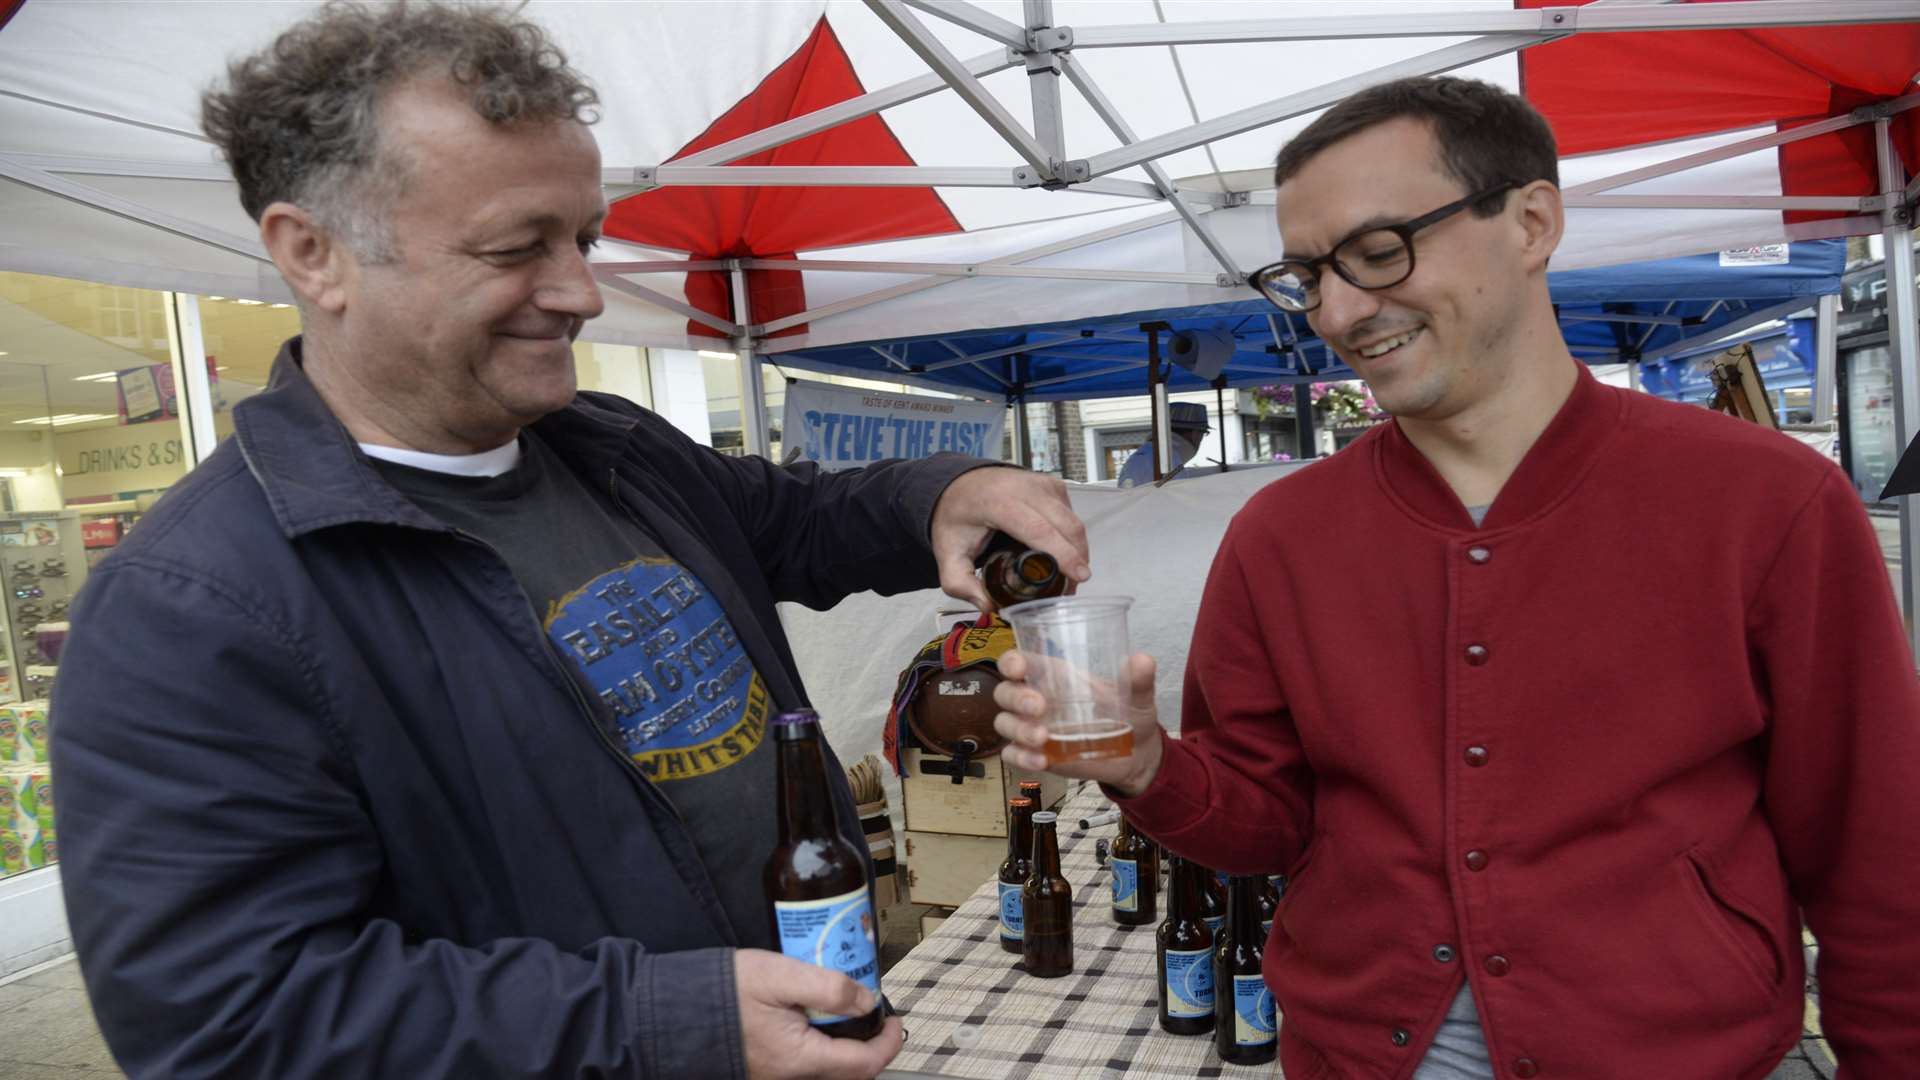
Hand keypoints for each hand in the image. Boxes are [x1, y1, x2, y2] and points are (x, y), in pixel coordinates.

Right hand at [735, 949, 904, 1079]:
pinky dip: (822, 1047)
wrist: (677, 1010)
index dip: (888, 1042)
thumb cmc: (724, 993)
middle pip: (850, 1073)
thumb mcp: (781, 976)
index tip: (894, 1019)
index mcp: (800, 1059)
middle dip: (870, 1046)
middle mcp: (791, 1076)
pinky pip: (806, 1065)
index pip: (865, 1064)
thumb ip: (829, 988)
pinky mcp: (767, 1070)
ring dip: (845, 1046)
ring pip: (828, 1070)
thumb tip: (866, 1000)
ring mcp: (778, 1076)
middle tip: (873, 1014)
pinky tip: (815, 1020)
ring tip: (844, 1011)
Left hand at [929, 467, 1089, 611]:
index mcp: (998, 502)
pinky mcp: (1052, 485)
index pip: (1038, 529)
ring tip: (1068, 576)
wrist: (960, 485)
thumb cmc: (957, 517)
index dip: (1063, 554)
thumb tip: (990, 606)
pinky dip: (1072, 537)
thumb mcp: (948, 552)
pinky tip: (1062, 554)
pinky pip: (1071, 514)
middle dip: (1076, 559)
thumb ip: (960, 584)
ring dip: (1077, 550)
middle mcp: (1024, 488)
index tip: (1079, 576)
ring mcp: (1042, 484)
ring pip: (1072, 521)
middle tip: (1070, 588)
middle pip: (1064, 526)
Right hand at [992, 649, 1164, 797]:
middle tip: (1040, 707)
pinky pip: (1012, 754)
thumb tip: (1143, 660)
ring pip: (1004, 723)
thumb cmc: (1131, 716)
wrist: (1136, 756)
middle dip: (1016, 698)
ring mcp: (1032, 727)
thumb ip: (1138, 680)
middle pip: (1005, 691)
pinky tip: (1041, 761)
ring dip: (1018, 729)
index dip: (1011, 661)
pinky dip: (1020, 757)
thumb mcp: (1137, 696)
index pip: (1019, 661)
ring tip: (1043, 738)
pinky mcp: (1034, 753)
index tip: (1018, 669)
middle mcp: (1036, 698)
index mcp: (1055, 676)